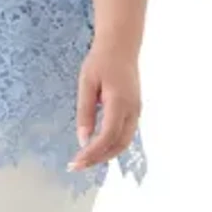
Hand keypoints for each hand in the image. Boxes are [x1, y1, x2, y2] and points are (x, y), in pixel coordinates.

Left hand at [67, 41, 141, 172]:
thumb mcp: (87, 83)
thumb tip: (83, 140)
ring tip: (84, 160)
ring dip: (105, 154)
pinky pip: (125, 134)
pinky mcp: (134, 110)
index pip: (107, 136)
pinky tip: (97, 147)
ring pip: (123, 142)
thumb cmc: (101, 61)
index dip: (92, 153)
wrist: (120, 46)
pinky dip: (111, 145)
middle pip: (118, 145)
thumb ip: (85, 112)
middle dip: (98, 159)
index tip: (76, 162)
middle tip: (76, 166)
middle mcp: (132, 111)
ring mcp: (136, 111)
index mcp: (120, 103)